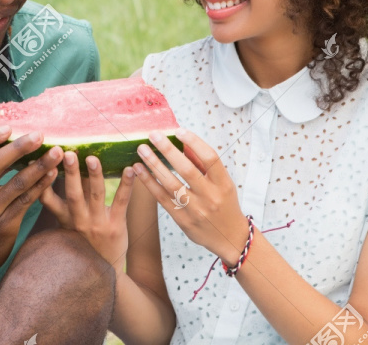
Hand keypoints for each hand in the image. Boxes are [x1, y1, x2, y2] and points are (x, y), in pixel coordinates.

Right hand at [0, 126, 63, 280]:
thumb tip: (9, 147)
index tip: (8, 126)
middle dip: (19, 147)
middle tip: (39, 135)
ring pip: (17, 183)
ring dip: (39, 165)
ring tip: (57, 152)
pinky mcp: (4, 226)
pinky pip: (26, 202)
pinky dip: (41, 186)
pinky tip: (53, 175)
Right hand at [40, 151, 134, 271]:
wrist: (105, 271)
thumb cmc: (85, 243)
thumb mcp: (68, 227)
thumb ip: (65, 204)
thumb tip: (60, 174)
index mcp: (64, 219)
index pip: (48, 199)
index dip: (43, 182)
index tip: (42, 164)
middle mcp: (79, 221)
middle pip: (73, 193)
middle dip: (70, 173)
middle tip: (68, 153)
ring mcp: (98, 223)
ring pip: (96, 195)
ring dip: (95, 175)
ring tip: (93, 158)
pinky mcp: (116, 226)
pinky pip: (122, 202)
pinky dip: (127, 184)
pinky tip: (130, 169)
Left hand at [134, 129, 248, 265]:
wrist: (229, 237)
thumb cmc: (224, 203)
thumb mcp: (222, 183)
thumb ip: (203, 163)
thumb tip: (184, 142)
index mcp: (224, 184)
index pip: (210, 158)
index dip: (194, 142)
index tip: (179, 130)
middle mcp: (210, 197)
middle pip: (187, 170)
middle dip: (168, 150)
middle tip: (153, 135)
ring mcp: (195, 210)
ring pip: (171, 184)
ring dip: (154, 164)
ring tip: (142, 149)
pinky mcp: (181, 219)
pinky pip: (162, 197)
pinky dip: (149, 182)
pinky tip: (139, 169)